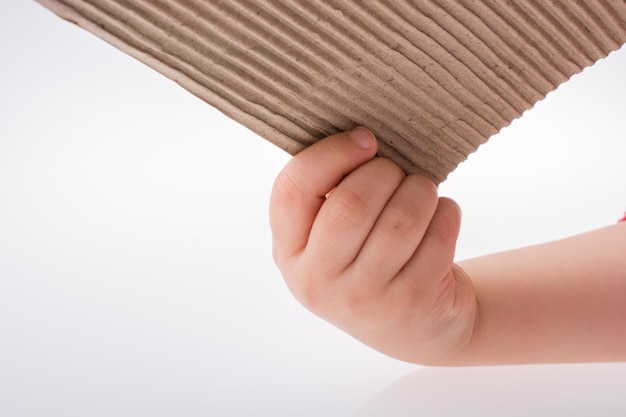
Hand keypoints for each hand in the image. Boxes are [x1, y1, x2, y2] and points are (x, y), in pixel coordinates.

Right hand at [269, 128, 476, 363]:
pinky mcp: (413, 301)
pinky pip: (438, 234)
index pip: (292, 190)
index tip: (365, 140)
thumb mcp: (328, 240)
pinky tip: (440, 217)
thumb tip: (362, 139)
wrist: (412, 327)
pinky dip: (446, 212)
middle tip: (396, 172)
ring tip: (421, 192)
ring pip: (401, 218)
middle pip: (352, 203)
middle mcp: (319, 282)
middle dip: (384, 172)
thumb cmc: (366, 263)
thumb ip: (327, 195)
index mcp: (289, 253)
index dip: (330, 153)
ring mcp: (366, 297)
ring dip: (420, 190)